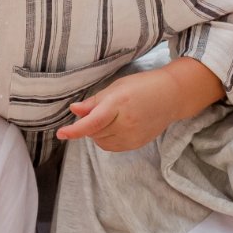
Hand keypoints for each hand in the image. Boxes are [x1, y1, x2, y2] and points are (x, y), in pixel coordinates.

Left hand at [55, 66, 184, 151]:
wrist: (171, 96)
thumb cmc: (142, 86)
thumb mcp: (116, 88)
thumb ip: (94, 102)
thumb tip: (74, 110)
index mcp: (119, 103)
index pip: (93, 122)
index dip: (75, 129)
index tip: (61, 133)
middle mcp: (125, 122)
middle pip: (94, 132)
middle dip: (88, 124)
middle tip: (97, 111)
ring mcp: (132, 136)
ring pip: (100, 141)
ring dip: (97, 133)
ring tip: (110, 117)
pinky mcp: (136, 144)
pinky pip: (111, 147)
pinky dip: (106, 139)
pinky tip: (116, 126)